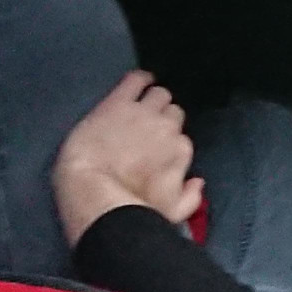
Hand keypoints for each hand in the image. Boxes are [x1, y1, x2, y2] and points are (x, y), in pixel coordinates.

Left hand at [53, 71, 202, 244]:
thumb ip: (191, 197)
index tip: (158, 149)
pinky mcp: (118, 102)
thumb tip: (198, 181)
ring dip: (153, 98)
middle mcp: (167, 126)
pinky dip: (139, 78)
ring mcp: (143, 111)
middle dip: (163, 118)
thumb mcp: (171, 213)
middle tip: (147, 129)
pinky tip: (139, 80)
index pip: (182, 138)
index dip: (169, 142)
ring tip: (142, 105)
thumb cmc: (131, 207)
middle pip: (173, 111)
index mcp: (180, 150)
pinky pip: (135, 80)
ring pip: (159, 93)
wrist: (92, 192)